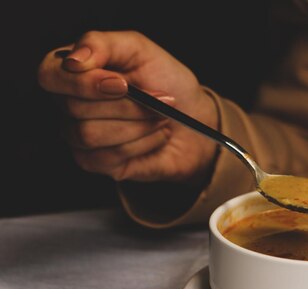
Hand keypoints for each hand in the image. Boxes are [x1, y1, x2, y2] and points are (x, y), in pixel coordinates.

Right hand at [38, 31, 217, 184]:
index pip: (49, 75)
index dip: (85, 83)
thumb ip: (102, 44)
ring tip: (160, 117)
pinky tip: (156, 135)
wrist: (195, 118)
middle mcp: (66, 103)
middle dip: (128, 105)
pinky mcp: (95, 162)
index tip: (124, 84)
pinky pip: (107, 157)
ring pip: (89, 134)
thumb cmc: (165, 80)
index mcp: (69, 70)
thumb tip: (73, 60)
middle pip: (75, 108)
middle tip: (161, 98)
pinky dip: (141, 144)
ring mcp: (77, 135)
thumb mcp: (140, 50)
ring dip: (137, 124)